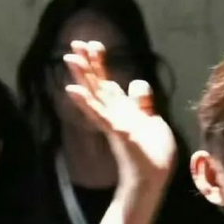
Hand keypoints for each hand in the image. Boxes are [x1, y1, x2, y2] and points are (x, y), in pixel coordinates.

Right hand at [64, 40, 176, 195]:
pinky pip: (100, 116)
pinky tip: (72, 92)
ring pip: (94, 96)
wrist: (152, 181)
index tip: (94, 44)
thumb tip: (137, 83)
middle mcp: (114, 115)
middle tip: (74, 42)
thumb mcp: (153, 121)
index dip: (100, 63)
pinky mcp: (117, 133)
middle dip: (87, 63)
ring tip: (69, 59)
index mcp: (122, 111)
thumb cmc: (153, 155)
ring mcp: (113, 123)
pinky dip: (86, 103)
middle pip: (97, 84)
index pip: (107, 82)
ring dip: (82, 77)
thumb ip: (143, 103)